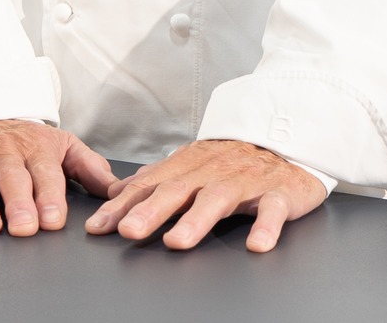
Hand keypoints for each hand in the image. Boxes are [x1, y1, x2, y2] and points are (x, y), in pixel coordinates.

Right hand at [0, 120, 114, 236]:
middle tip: (24, 227)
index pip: (45, 173)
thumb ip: (90, 168)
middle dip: (18, 202)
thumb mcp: (62, 145)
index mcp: (36, 149)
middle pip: (12, 178)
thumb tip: (119, 191)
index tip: (53, 218)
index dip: (50, 195)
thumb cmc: (27, 139)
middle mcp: (4, 153)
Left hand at [85, 138, 326, 251]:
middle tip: (127, 231)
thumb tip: (116, 192)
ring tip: (176, 243)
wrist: (288, 140)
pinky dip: (265, 226)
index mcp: (189, 166)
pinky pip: (272, 209)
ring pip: (218, 199)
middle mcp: (212, 172)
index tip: (98, 226)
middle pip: (178, 190)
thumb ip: (156, 179)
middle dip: (150, 211)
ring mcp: (246, 181)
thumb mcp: (192, 164)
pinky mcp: (279, 192)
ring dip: (196, 221)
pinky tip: (256, 245)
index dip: (122, 205)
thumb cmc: (235, 158)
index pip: (149, 185)